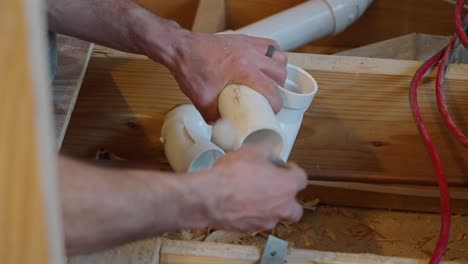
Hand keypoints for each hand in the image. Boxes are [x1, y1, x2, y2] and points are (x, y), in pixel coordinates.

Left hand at [163, 32, 287, 122]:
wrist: (181, 49)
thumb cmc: (190, 70)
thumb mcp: (201, 100)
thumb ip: (214, 117)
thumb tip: (224, 128)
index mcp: (242, 70)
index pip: (271, 89)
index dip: (276, 104)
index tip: (272, 110)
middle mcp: (249, 55)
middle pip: (280, 73)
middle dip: (279, 88)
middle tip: (269, 97)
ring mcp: (248, 45)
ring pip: (278, 57)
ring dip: (278, 71)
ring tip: (270, 81)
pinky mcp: (244, 39)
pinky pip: (269, 45)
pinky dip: (273, 56)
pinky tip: (267, 65)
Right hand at [188, 142, 306, 231]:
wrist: (210, 197)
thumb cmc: (232, 174)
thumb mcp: (251, 150)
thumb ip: (264, 149)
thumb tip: (267, 148)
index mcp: (288, 186)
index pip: (301, 178)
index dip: (293, 170)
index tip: (284, 167)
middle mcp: (282, 207)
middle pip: (295, 207)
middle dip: (288, 198)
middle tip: (275, 187)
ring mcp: (267, 221)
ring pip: (277, 217)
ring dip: (271, 208)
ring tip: (256, 196)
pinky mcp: (251, 230)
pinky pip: (258, 222)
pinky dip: (254, 215)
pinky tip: (242, 204)